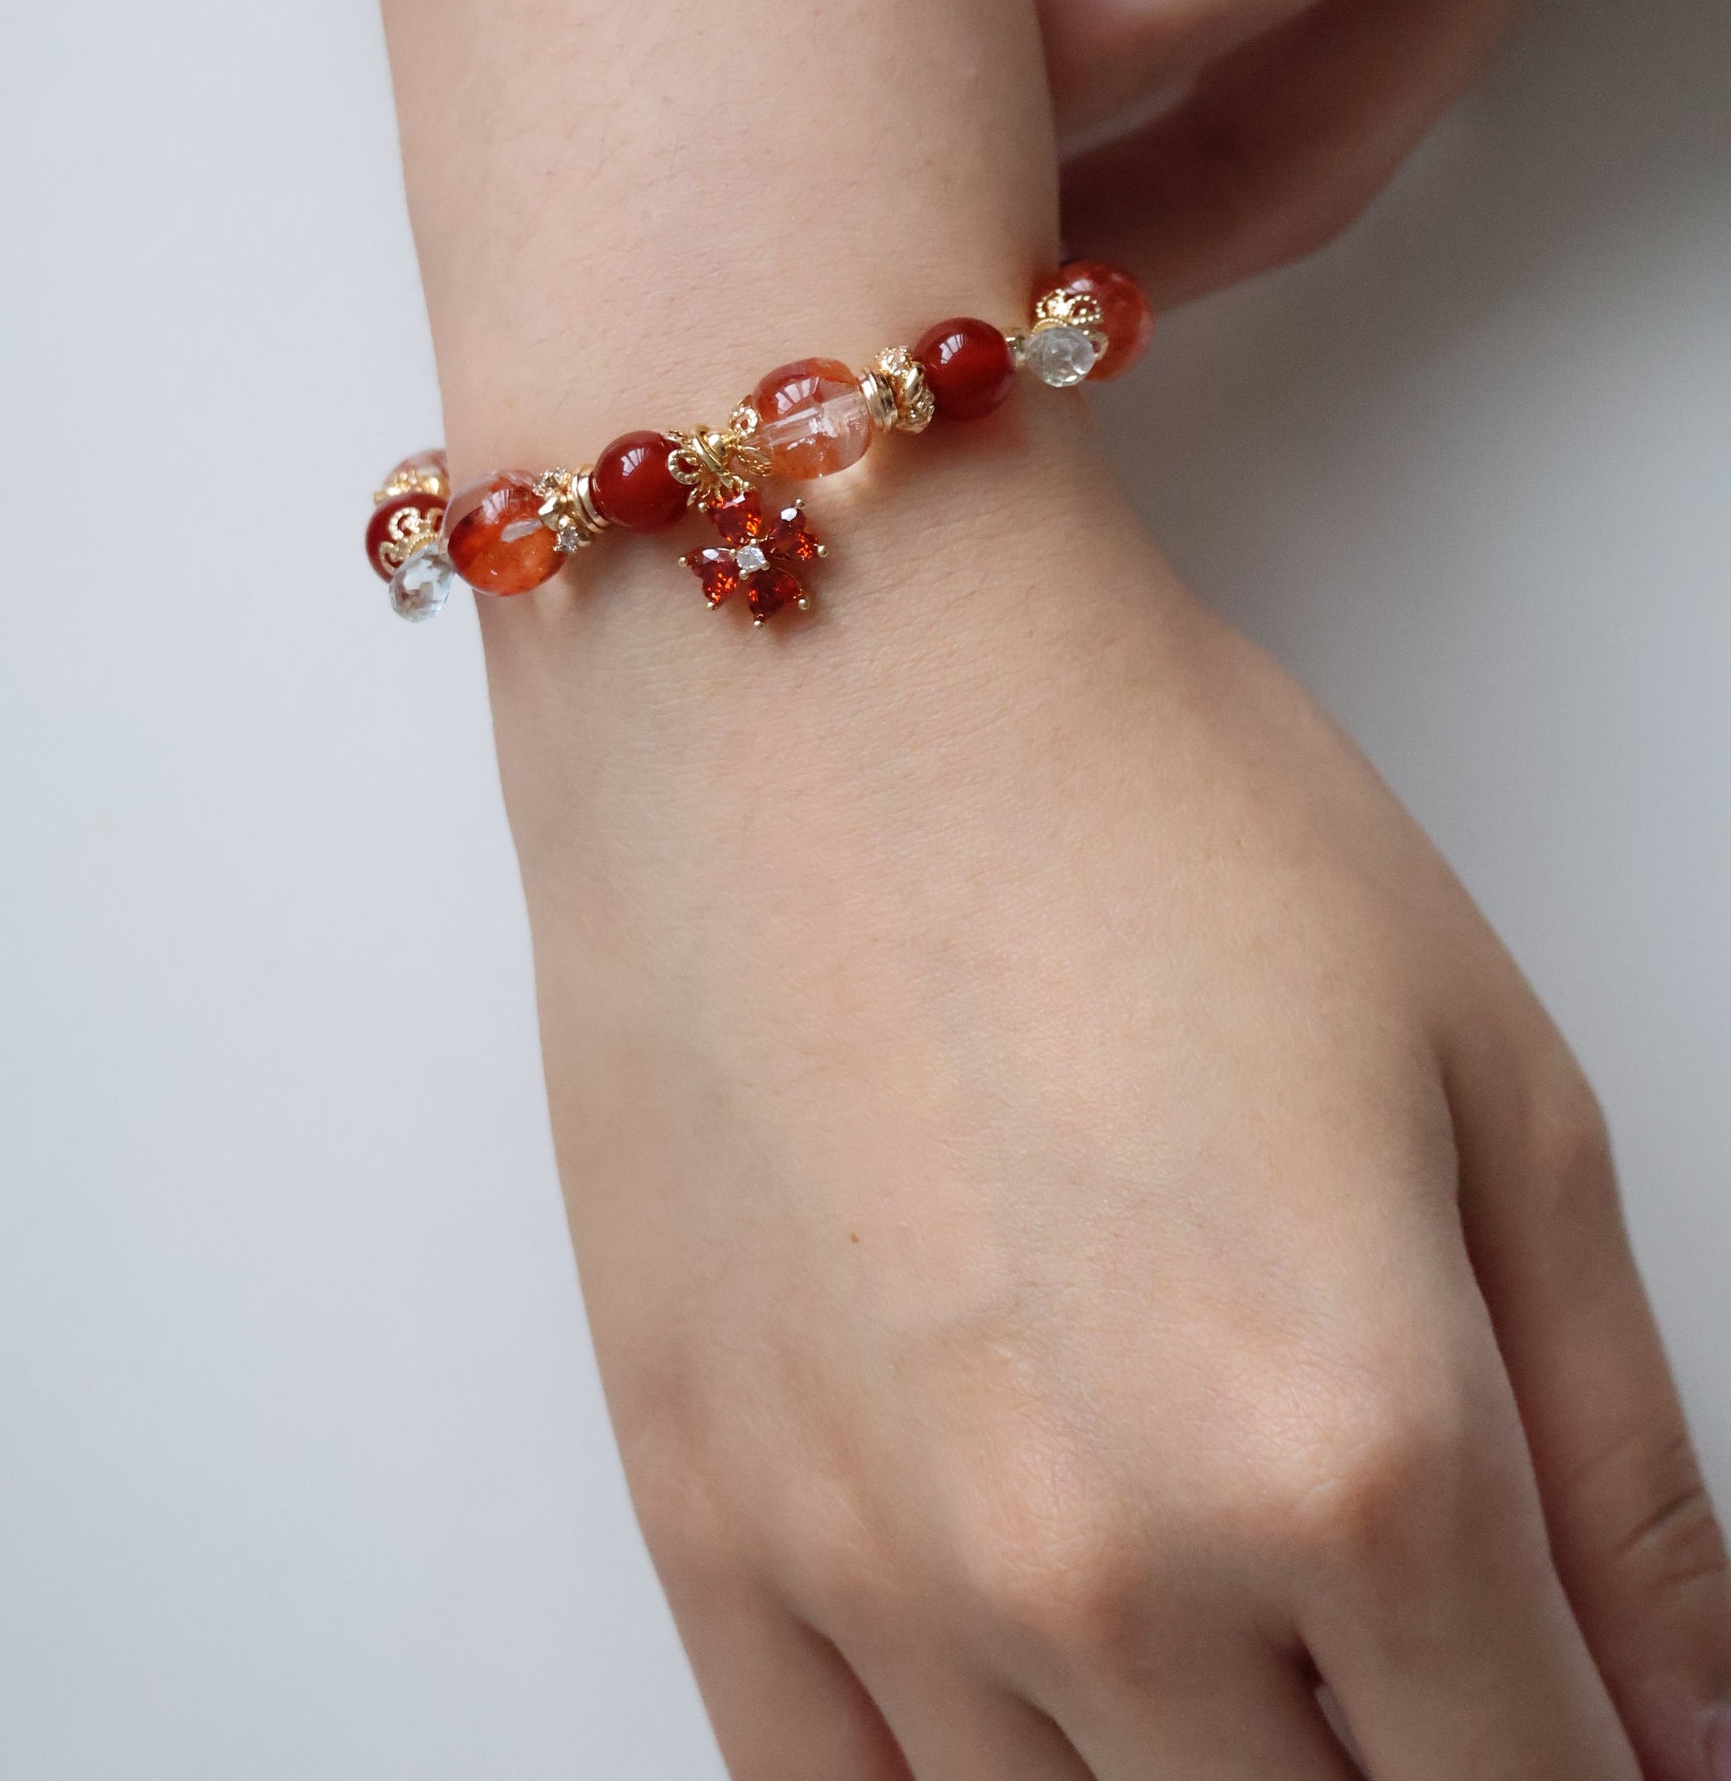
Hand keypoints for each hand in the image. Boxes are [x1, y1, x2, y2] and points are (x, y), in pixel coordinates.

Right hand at [496, 422, 1730, 1780]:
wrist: (815, 664)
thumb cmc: (1135, 806)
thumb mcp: (1495, 1089)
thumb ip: (1617, 1468)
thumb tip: (1690, 1736)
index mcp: (1353, 1449)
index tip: (1583, 1757)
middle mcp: (1106, 1560)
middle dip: (1397, 1777)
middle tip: (1388, 1660)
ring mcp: (876, 1560)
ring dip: (1191, 1780)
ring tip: (1216, 1649)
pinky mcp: (703, 1510)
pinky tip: (1033, 1726)